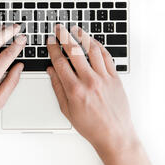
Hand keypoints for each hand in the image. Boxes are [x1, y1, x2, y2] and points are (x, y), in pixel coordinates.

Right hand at [46, 24, 134, 151]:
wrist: (114, 135)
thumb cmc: (91, 126)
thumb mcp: (67, 110)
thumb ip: (58, 88)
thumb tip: (51, 72)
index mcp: (74, 90)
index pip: (60, 62)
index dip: (53, 49)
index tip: (50, 42)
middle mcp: (89, 81)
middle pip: (74, 51)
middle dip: (64, 36)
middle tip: (59, 29)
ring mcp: (104, 78)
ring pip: (92, 50)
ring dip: (82, 36)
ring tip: (75, 29)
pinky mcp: (115, 78)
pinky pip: (106, 56)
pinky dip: (99, 46)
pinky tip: (93, 42)